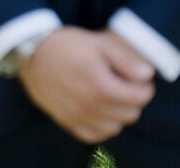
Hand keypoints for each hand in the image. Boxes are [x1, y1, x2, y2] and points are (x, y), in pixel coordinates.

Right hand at [17, 27, 154, 143]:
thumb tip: (148, 75)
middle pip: (131, 114)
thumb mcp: (98, 43)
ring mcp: (79, 118)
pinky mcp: (67, 123)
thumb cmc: (66, 44)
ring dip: (119, 113)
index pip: (140, 98)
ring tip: (112, 94)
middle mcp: (91, 108)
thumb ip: (126, 60)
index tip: (140, 78)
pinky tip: (99, 109)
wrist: (31, 52)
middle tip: (126, 84)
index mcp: (102, 87)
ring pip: (115, 127)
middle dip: (134, 99)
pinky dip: (103, 125)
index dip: (145, 87)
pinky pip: (95, 135)